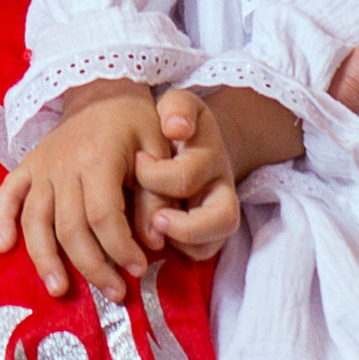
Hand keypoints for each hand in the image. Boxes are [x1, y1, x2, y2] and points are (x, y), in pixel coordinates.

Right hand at [0, 81, 160, 302]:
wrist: (105, 88)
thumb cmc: (137, 122)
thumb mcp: (158, 151)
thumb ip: (156, 196)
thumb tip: (153, 242)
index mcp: (98, 159)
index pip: (104, 216)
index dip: (120, 248)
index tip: (138, 269)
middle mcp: (63, 165)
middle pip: (70, 227)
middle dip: (92, 266)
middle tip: (114, 293)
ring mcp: (41, 167)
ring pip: (35, 220)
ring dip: (44, 258)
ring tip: (58, 289)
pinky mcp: (27, 166)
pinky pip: (7, 195)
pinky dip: (1, 220)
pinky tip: (3, 248)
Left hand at [134, 89, 239, 261]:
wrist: (193, 140)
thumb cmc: (175, 124)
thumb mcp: (178, 106)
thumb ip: (178, 108)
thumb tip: (177, 128)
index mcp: (210, 156)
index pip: (187, 175)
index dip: (156, 176)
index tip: (137, 162)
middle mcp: (220, 188)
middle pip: (221, 219)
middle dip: (180, 225)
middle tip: (153, 218)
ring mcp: (217, 212)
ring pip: (213, 243)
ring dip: (182, 242)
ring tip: (154, 230)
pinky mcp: (209, 232)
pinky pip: (200, 254)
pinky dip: (180, 251)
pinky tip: (158, 237)